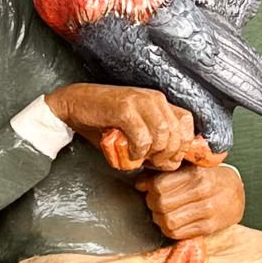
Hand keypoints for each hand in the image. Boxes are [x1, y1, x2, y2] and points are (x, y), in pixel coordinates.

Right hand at [45, 81, 210, 176]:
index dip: (182, 145)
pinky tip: (128, 152)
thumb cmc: (104, 121)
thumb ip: (154, 141)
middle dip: (167, 155)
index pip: (186, 122)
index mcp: (159, 102)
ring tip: (138, 157)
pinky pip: (142, 136)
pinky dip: (137, 150)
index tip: (169, 159)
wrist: (75, 105)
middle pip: (177, 132)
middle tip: (152, 163)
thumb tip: (171, 162)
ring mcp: (140, 101)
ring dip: (152, 153)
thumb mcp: (135, 129)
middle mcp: (154, 99)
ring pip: (162, 134)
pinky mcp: (125, 108)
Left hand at [136, 160, 244, 262]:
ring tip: (163, 211)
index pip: (159, 185)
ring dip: (159, 218)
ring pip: (168, 221)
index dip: (148, 188)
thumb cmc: (208, 177)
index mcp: (195, 174)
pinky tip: (172, 221)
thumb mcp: (189, 167)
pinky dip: (169, 229)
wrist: (236, 193)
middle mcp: (202, 192)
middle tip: (155, 200)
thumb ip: (165, 172)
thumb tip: (139, 183)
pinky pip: (177, 233)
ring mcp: (207, 211)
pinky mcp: (209, 227)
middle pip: (161, 204)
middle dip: (152, 203)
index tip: (148, 187)